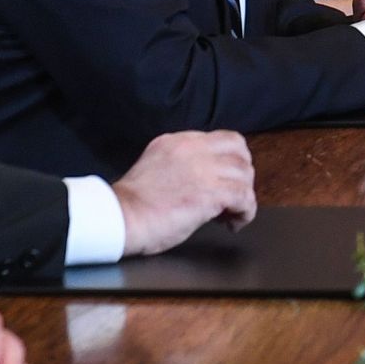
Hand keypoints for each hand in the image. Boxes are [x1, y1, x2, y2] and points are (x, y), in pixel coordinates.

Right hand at [113, 130, 256, 257]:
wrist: (119, 218)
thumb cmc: (132, 203)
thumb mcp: (157, 166)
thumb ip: (182, 163)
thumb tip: (205, 177)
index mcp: (179, 141)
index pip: (224, 140)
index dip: (232, 161)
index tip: (226, 180)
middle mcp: (194, 149)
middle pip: (240, 153)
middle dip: (242, 176)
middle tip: (232, 197)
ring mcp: (204, 169)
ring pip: (245, 175)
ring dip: (243, 196)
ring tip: (229, 214)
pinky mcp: (211, 192)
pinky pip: (245, 198)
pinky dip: (245, 212)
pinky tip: (233, 223)